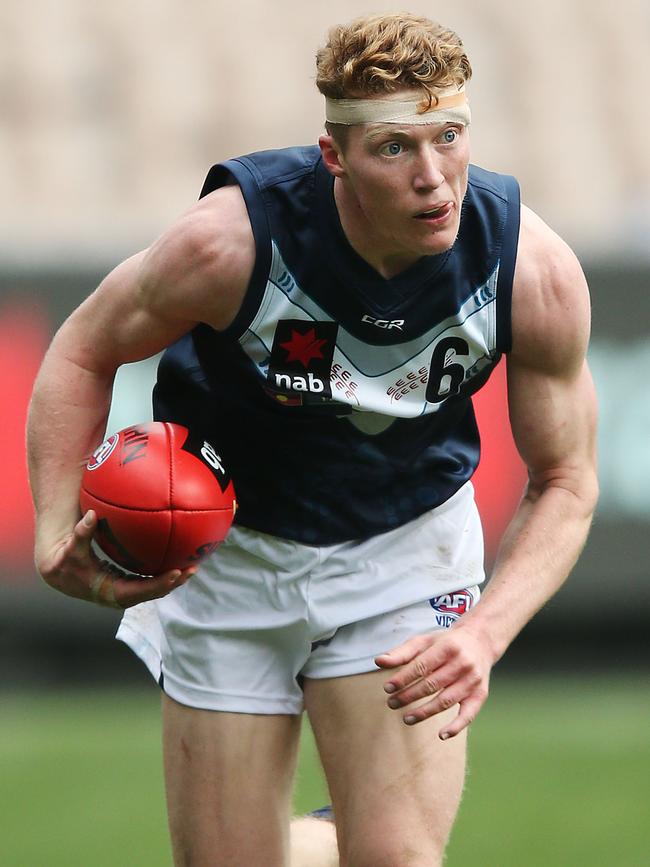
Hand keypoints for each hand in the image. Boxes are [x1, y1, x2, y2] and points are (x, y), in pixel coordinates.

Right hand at [36, 510, 195, 608]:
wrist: (60, 572)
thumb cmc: (65, 560)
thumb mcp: (70, 549)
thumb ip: (81, 533)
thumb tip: (90, 515)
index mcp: (110, 592)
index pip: (140, 591)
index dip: (159, 584)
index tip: (176, 572)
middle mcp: (121, 595)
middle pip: (153, 592)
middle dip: (174, 581)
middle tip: (193, 567)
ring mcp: (125, 590)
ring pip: (154, 588)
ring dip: (173, 579)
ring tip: (193, 564)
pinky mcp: (127, 584)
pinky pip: (149, 580)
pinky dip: (163, 573)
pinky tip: (177, 558)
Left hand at [375, 624, 491, 739]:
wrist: (480, 641)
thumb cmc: (446, 643)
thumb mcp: (424, 641)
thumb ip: (402, 652)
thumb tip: (378, 661)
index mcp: (448, 647)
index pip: (422, 666)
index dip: (403, 678)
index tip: (387, 688)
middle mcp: (463, 663)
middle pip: (431, 685)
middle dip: (409, 696)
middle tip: (391, 703)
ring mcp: (473, 680)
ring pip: (446, 701)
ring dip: (424, 712)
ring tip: (406, 718)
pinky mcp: (480, 695)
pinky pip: (469, 714)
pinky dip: (456, 726)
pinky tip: (441, 735)